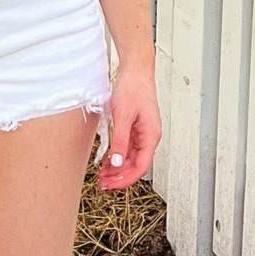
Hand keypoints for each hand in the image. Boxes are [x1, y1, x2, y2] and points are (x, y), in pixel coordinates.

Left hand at [100, 59, 160, 189]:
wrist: (135, 70)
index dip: (126, 179)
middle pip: (136, 165)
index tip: (112, 185)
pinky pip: (128, 148)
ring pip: (132, 158)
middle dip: (120, 177)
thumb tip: (118, 163)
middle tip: (103, 184)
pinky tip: (108, 162)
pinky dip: (118, 157)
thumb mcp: (123, 116)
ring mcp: (143, 133)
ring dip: (118, 169)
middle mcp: (149, 137)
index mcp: (151, 135)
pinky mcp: (136, 128)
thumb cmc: (133, 88)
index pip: (141, 166)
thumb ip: (120, 141)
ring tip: (103, 176)